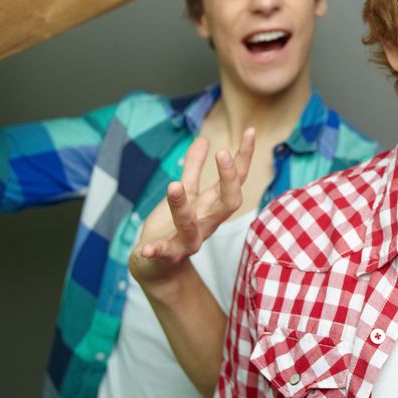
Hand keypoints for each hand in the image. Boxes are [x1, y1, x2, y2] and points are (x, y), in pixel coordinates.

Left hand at [129, 128, 254, 291]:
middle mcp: (206, 224)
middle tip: (224, 154)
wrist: (156, 266)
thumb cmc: (173, 226)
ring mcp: (188, 241)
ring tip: (174, 185)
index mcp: (212, 206)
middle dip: (228, 180)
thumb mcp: (185, 193)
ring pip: (191, 226)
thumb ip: (193, 168)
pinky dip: (157, 250)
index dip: (244, 157)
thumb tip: (204, 139)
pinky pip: (164, 253)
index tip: (249, 132)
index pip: (236, 181)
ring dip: (182, 206)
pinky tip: (147, 248)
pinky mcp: (167, 255)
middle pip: (228, 203)